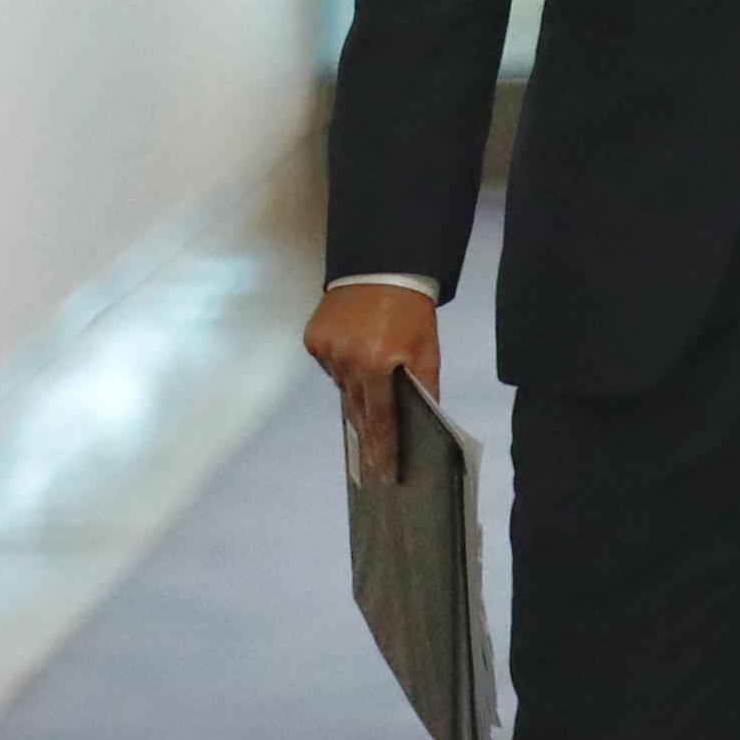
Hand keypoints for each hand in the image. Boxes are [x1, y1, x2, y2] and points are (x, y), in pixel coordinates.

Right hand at [308, 282, 441, 480]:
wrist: (380, 266)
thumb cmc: (412, 310)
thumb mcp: (427, 350)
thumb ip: (425, 387)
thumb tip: (427, 420)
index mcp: (377, 366)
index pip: (380, 419)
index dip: (383, 448)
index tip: (383, 472)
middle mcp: (346, 362)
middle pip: (357, 410)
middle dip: (367, 434)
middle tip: (374, 458)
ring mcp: (325, 351)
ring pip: (342, 388)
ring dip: (357, 395)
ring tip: (369, 397)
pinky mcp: (313, 340)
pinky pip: (330, 367)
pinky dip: (343, 369)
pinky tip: (355, 361)